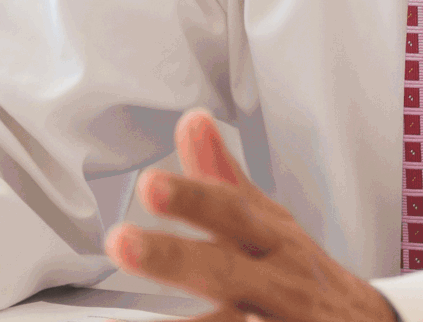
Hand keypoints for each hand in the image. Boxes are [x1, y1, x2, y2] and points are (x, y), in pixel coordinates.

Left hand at [106, 110, 397, 321]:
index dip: (191, 196)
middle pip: (224, 270)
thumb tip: (192, 122)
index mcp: (272, 238)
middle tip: (121, 241)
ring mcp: (287, 321)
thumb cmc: (302, 273)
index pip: (230, 210)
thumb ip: (223, 178)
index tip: (149, 182)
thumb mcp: (270, 223)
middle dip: (173, 258)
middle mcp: (280, 281)